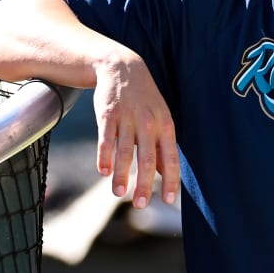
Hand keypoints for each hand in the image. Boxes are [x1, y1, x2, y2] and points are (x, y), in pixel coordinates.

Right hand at [92, 51, 179, 207]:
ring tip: (118, 193)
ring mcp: (127, 118)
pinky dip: (104, 157)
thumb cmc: (145, 99)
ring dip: (121, 175)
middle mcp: (148, 123)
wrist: (122, 67)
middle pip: (147, 159)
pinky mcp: (108, 115)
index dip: (170, 180)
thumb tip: (163, 174)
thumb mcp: (160, 118)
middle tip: (140, 205)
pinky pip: (106, 140)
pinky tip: (103, 172)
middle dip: (144, 184)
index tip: (169, 200)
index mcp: (165, 125)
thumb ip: (161, 145)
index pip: (171, 158)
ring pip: (124, 152)